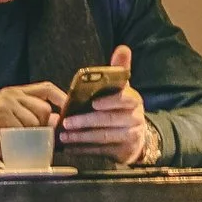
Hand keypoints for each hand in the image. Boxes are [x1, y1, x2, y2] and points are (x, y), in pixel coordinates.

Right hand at [0, 81, 68, 159]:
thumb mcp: (16, 122)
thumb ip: (36, 119)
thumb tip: (58, 121)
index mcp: (18, 93)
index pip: (46, 88)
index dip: (61, 98)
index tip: (70, 108)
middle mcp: (12, 94)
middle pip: (43, 108)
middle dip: (42, 126)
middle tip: (30, 136)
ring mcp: (5, 102)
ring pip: (34, 120)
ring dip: (29, 135)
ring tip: (16, 138)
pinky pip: (21, 128)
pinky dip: (18, 138)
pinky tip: (7, 139)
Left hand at [60, 45, 152, 164]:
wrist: (137, 136)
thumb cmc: (122, 107)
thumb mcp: (123, 89)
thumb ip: (120, 70)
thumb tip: (123, 48)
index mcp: (134, 101)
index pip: (124, 99)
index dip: (109, 101)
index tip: (93, 103)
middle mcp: (135, 119)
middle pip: (110, 120)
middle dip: (87, 121)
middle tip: (67, 122)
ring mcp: (131, 137)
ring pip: (104, 137)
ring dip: (82, 137)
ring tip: (64, 136)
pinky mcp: (123, 153)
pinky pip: (101, 151)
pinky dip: (84, 150)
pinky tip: (70, 148)